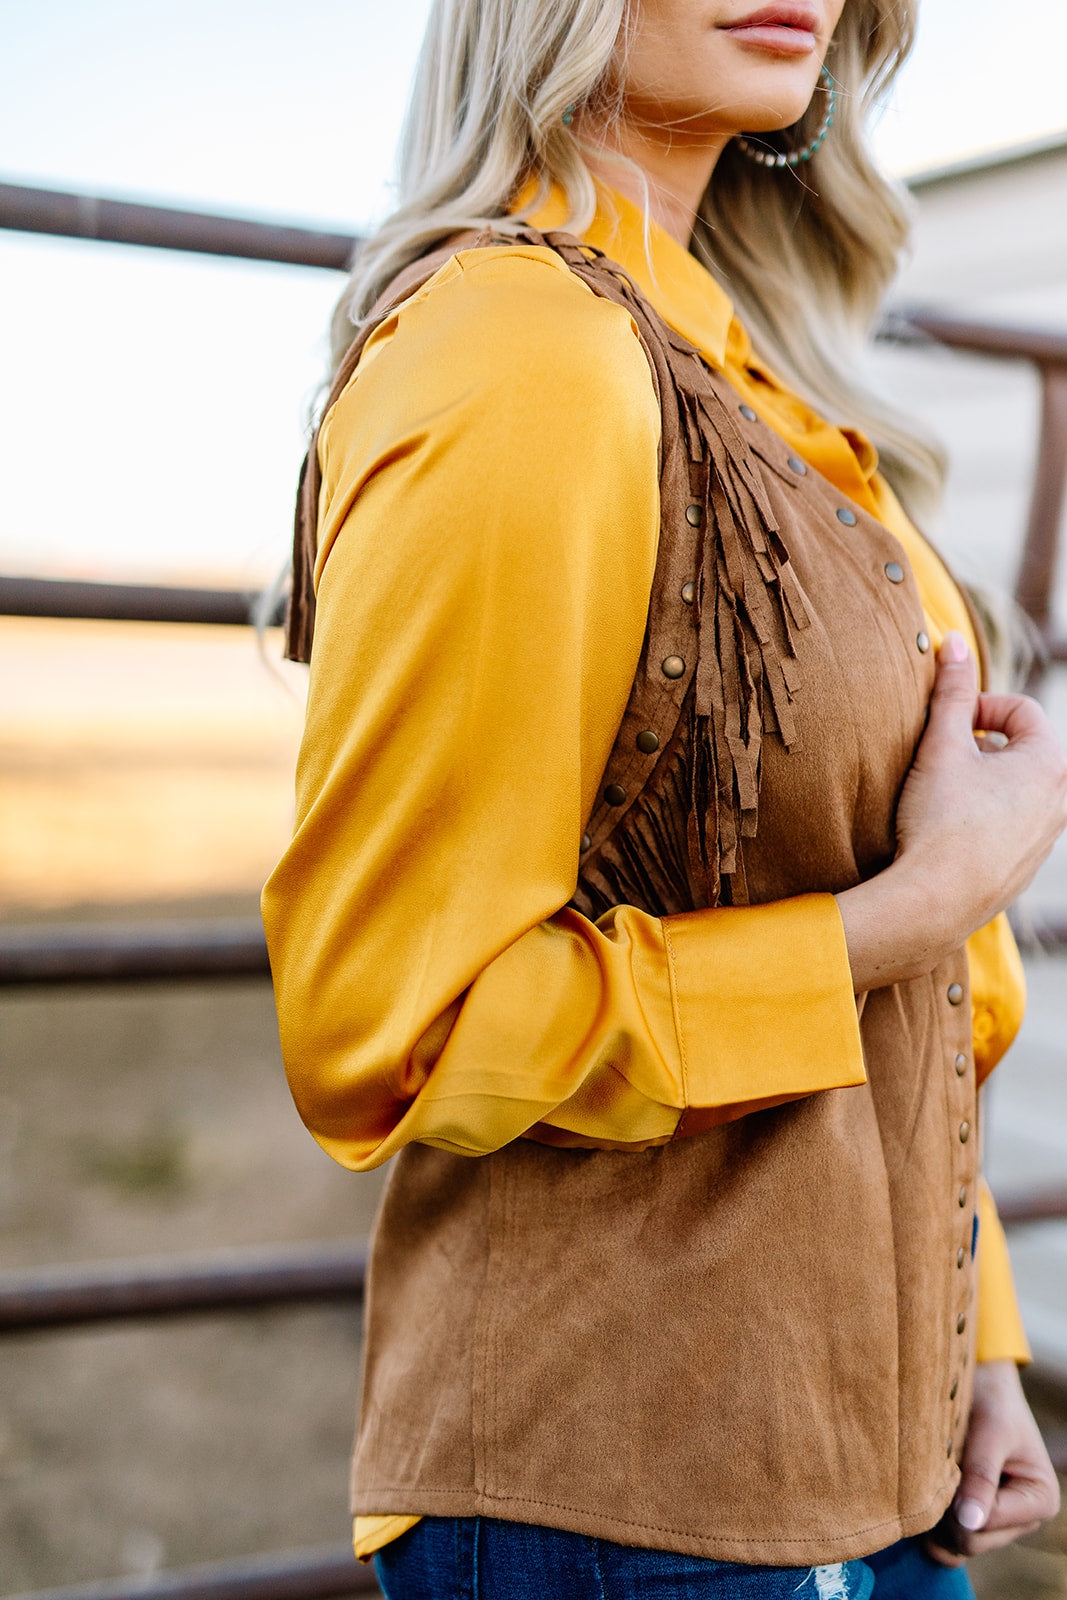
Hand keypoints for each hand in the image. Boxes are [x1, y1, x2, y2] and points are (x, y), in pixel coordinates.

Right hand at [837, 631, 1066, 992]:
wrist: (934, 901)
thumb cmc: (939, 819)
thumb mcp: (940, 745)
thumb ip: (949, 691)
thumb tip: (952, 641)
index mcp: (1050, 764)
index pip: (1021, 711)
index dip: (978, 708)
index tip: (947, 725)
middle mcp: (1061, 801)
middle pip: (1021, 751)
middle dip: (980, 747)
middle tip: (942, 759)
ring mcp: (1047, 839)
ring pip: (1016, 791)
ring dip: (982, 783)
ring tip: (942, 796)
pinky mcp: (1026, 868)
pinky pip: (1009, 827)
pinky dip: (982, 818)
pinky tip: (947, 831)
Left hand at [925, 1360, 1060, 1565]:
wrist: (980, 1382)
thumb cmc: (991, 1400)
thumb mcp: (990, 1431)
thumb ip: (981, 1475)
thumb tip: (970, 1523)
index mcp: (1039, 1500)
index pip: (987, 1525)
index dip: (956, 1503)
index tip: (941, 1468)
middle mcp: (1022, 1519)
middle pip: (973, 1542)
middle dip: (945, 1513)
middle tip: (929, 1471)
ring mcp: (997, 1522)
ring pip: (957, 1544)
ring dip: (935, 1518)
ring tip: (926, 1478)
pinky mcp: (974, 1517)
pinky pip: (949, 1542)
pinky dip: (931, 1527)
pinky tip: (920, 1499)